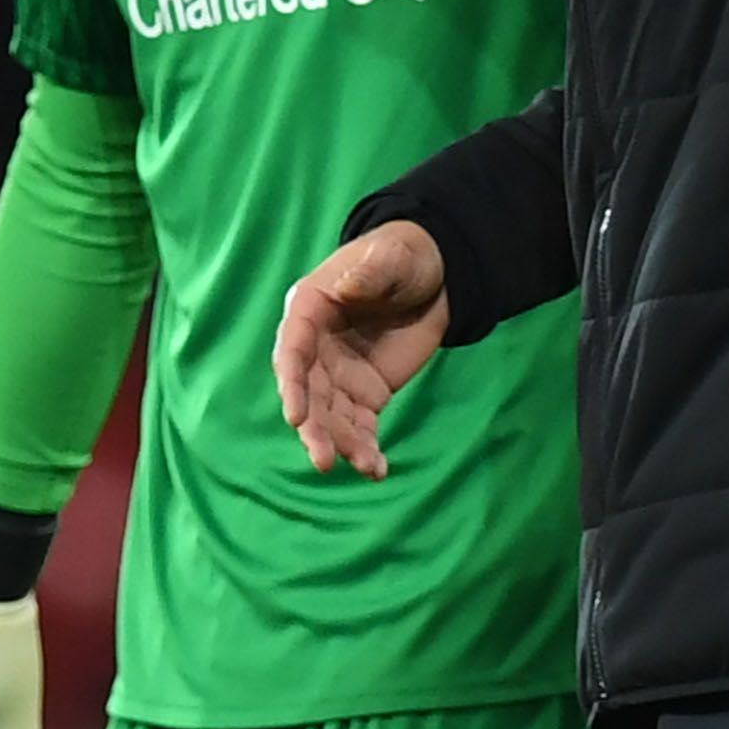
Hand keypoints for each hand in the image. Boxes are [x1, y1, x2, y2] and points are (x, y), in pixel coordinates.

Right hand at [273, 219, 451, 479]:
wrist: (436, 274)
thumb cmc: (402, 257)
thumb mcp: (390, 257)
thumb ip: (367, 272)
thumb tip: (343, 288)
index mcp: (309, 311)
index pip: (293, 351)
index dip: (292, 384)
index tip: (295, 416)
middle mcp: (316, 349)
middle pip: (307, 394)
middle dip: (314, 429)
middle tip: (323, 460)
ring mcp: (339, 375)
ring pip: (331, 418)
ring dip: (343, 445)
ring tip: (365, 467)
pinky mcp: (366, 395)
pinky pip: (360, 427)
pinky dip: (366, 450)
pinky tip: (377, 471)